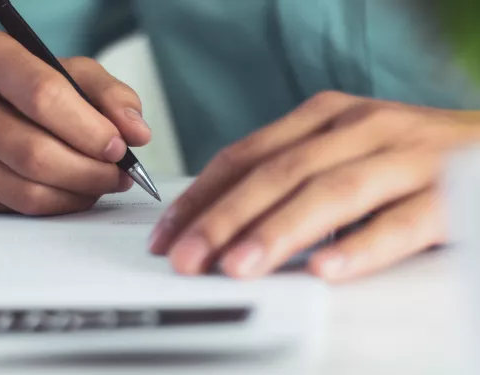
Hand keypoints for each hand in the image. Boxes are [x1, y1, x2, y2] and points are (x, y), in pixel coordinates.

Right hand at [0, 31, 150, 214]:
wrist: (0, 102)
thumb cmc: (43, 86)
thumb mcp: (77, 75)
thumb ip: (112, 96)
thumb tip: (137, 133)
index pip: (43, 96)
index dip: (90, 129)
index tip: (119, 148)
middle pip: (34, 152)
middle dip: (90, 172)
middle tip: (119, 175)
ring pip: (26, 189)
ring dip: (79, 193)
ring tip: (103, 182)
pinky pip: (19, 208)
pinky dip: (60, 204)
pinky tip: (76, 190)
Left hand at [149, 91, 479, 281]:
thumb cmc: (403, 155)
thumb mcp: (339, 149)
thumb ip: (291, 173)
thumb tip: (229, 217)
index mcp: (326, 118)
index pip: (248, 155)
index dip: (203, 195)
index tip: (169, 233)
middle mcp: (360, 130)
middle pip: (279, 174)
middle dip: (225, 218)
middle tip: (187, 257)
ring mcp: (404, 158)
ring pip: (331, 193)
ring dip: (280, 232)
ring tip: (238, 267)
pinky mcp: (447, 193)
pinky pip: (400, 222)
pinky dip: (361, 247)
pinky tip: (327, 271)